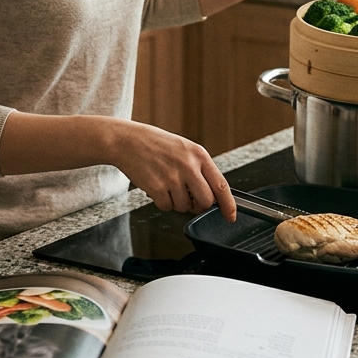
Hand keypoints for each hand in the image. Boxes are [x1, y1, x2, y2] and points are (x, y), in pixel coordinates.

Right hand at [108, 121, 236, 221]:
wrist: (127, 141)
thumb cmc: (156, 144)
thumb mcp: (184, 149)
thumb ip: (199, 170)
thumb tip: (211, 196)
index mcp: (199, 155)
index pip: (221, 186)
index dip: (228, 205)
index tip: (230, 216)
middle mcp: (188, 166)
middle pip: (205, 202)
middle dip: (198, 205)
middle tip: (189, 197)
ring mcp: (172, 178)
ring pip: (185, 206)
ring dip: (177, 202)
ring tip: (167, 183)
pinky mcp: (156, 188)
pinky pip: (167, 207)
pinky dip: (163, 202)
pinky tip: (157, 187)